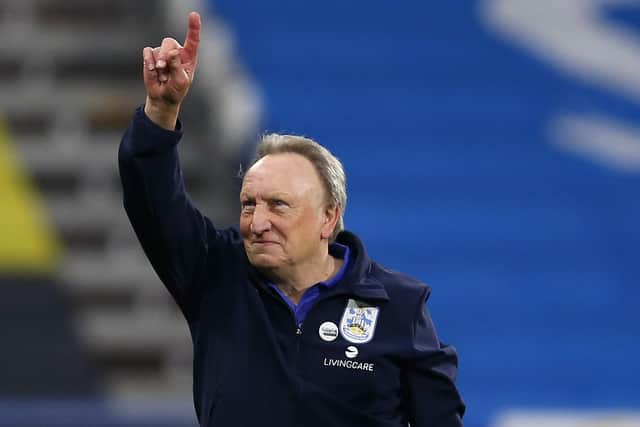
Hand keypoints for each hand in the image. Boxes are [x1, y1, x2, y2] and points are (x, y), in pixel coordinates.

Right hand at [142, 11, 200, 128]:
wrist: (162, 98)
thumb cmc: (176, 90)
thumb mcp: (180, 82)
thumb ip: (177, 67)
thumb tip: (172, 52)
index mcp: (189, 57)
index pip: (193, 39)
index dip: (193, 27)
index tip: (194, 15)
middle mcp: (176, 52)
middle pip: (169, 42)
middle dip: (165, 54)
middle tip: (163, 67)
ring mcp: (163, 53)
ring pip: (158, 49)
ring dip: (159, 65)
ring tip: (162, 76)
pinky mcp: (151, 57)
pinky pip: (148, 52)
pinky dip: (149, 62)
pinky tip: (154, 71)